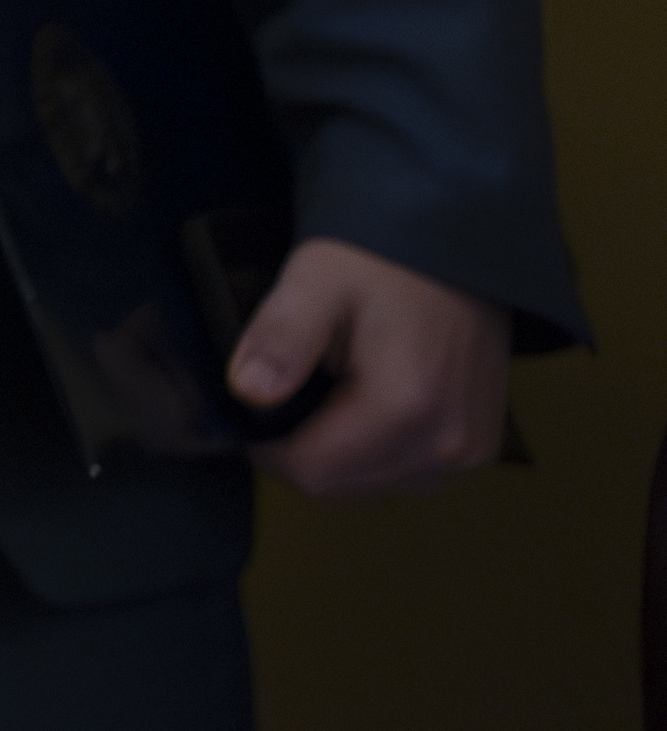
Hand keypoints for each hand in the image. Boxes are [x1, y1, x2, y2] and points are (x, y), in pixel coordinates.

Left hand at [236, 238, 510, 497]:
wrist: (456, 244)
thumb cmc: (380, 257)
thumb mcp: (315, 280)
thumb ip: (281, 338)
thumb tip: (248, 393)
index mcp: (406, 407)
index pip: (315, 471)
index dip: (266, 450)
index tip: (248, 412)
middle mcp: (448, 443)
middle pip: (344, 486)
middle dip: (299, 454)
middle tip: (283, 398)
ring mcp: (472, 450)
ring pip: (376, 486)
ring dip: (337, 458)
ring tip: (322, 398)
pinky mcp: (482, 445)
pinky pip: (411, 475)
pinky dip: (374, 456)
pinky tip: (359, 410)